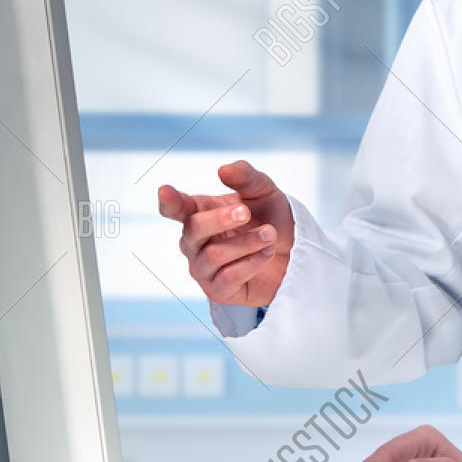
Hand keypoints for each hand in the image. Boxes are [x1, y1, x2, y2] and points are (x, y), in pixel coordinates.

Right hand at [158, 160, 294, 307]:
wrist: (297, 251)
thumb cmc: (272, 218)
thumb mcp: (263, 191)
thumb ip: (245, 177)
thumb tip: (223, 169)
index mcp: (200, 213)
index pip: (176, 208)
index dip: (169, 201)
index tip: (165, 191)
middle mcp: (195, 243)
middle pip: (193, 229)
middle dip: (221, 219)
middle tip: (247, 212)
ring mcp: (204, 269)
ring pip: (214, 255)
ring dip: (247, 242)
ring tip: (270, 234)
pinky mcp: (218, 292)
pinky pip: (228, 277)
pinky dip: (252, 262)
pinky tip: (268, 253)